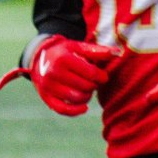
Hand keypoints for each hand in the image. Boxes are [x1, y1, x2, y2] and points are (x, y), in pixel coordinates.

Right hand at [0, 36, 121, 116]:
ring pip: (76, 98)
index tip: (103, 76)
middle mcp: (54, 73)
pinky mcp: (46, 98)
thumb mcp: (78, 47)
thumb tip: (117, 52)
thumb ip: (97, 51)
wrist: (40, 58)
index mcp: (63, 58)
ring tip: (87, 89)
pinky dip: (76, 111)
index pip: (90, 73)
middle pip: (84, 86)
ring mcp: (49, 87)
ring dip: (87, 96)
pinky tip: (84, 106)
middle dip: (93, 86)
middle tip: (94, 82)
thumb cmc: (65, 52)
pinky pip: (64, 110)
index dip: (101, 76)